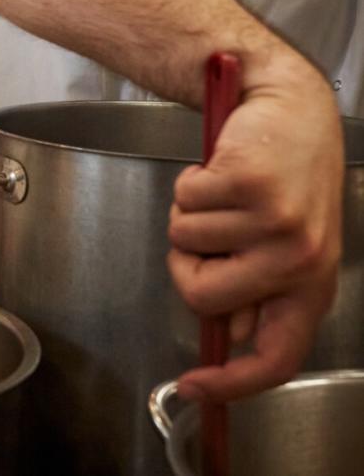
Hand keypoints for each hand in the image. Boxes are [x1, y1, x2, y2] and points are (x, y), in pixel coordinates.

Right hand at [167, 56, 342, 400]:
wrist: (289, 108)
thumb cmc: (283, 176)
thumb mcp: (283, 243)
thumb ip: (256, 288)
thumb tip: (227, 332)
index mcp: (310, 285)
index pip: (276, 356)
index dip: (232, 383)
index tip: (193, 387)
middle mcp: (300, 261)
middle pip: (203, 298)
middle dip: (185, 264)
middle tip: (203, 233)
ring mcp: (276, 223)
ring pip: (185, 242)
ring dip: (189, 214)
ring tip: (220, 193)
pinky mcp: (250, 186)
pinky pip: (185, 202)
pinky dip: (188, 184)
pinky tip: (218, 170)